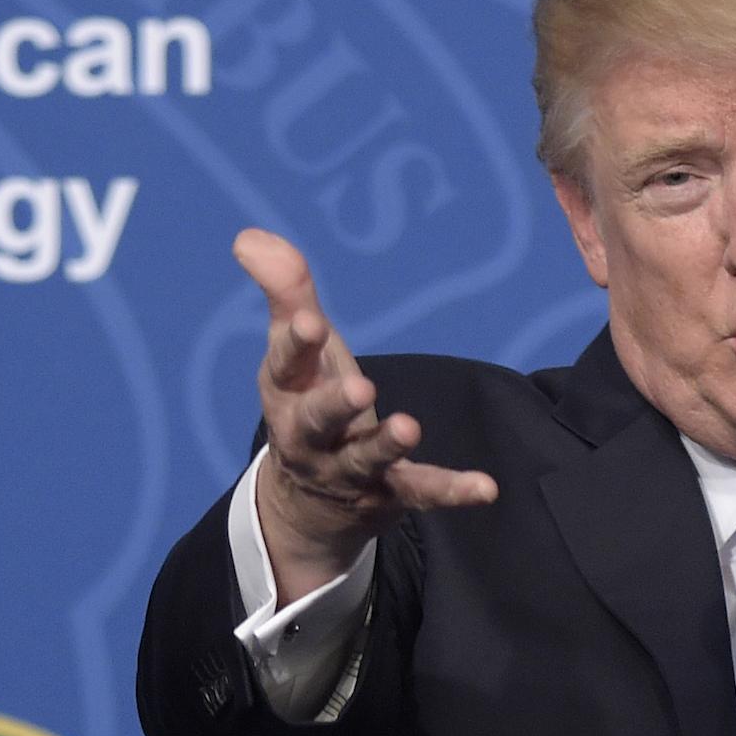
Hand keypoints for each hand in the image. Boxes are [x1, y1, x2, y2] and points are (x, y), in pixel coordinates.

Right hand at [234, 229, 498, 602]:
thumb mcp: (298, 347)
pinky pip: (421, 491)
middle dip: (334, 404)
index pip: (286, 366)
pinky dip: (452, 490)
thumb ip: (286, 290)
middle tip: (360, 387)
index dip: (296, 344)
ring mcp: (350, 468)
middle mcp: (311, 435)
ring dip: (386, 444)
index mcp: (288, 392)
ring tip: (409, 427)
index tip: (309, 321)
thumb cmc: (308, 398)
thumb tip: (249, 236)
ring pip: (365, 459)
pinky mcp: (390, 492)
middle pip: (318, 420)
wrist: (310, 499)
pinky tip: (486, 488)